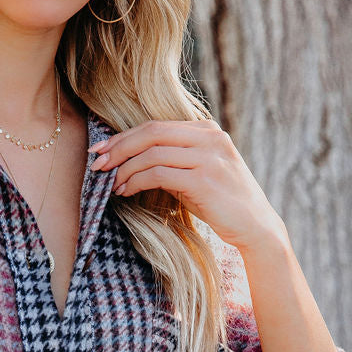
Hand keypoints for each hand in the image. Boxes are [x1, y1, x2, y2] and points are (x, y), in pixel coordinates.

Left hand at [88, 118, 287, 253]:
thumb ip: (174, 161)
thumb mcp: (197, 174)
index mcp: (206, 130)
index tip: (101, 149)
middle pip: (151, 132)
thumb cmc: (222, 204)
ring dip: (125, 168)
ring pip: (152, 152)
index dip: (124, 137)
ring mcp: (208, 157)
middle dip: (118, 147)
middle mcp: (208, 137)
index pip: (155, 125)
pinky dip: (137, 181)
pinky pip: (159, 173)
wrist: (255, 226)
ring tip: (110, 184)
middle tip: (96, 163)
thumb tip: (133, 162)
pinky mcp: (204, 180)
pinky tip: (125, 192)